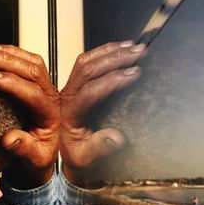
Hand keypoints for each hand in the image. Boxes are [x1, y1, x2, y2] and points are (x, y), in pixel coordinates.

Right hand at [0, 44, 59, 188]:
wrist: (45, 153)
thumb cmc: (40, 155)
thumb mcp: (35, 159)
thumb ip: (24, 149)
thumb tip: (8, 139)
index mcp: (52, 114)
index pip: (34, 93)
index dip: (12, 84)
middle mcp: (51, 97)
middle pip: (34, 71)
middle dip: (7, 61)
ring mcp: (46, 88)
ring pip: (32, 62)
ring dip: (9, 53)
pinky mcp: (38, 84)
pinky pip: (29, 62)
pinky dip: (12, 53)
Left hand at [60, 41, 146, 185]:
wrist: (65, 153)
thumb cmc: (75, 155)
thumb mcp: (84, 158)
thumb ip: (98, 148)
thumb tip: (116, 138)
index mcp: (69, 114)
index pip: (89, 91)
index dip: (112, 81)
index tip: (134, 74)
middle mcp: (67, 97)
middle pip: (87, 69)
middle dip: (115, 59)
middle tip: (138, 53)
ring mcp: (70, 89)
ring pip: (86, 60)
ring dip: (110, 51)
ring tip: (133, 47)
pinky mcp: (76, 85)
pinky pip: (87, 62)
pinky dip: (105, 52)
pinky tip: (120, 48)